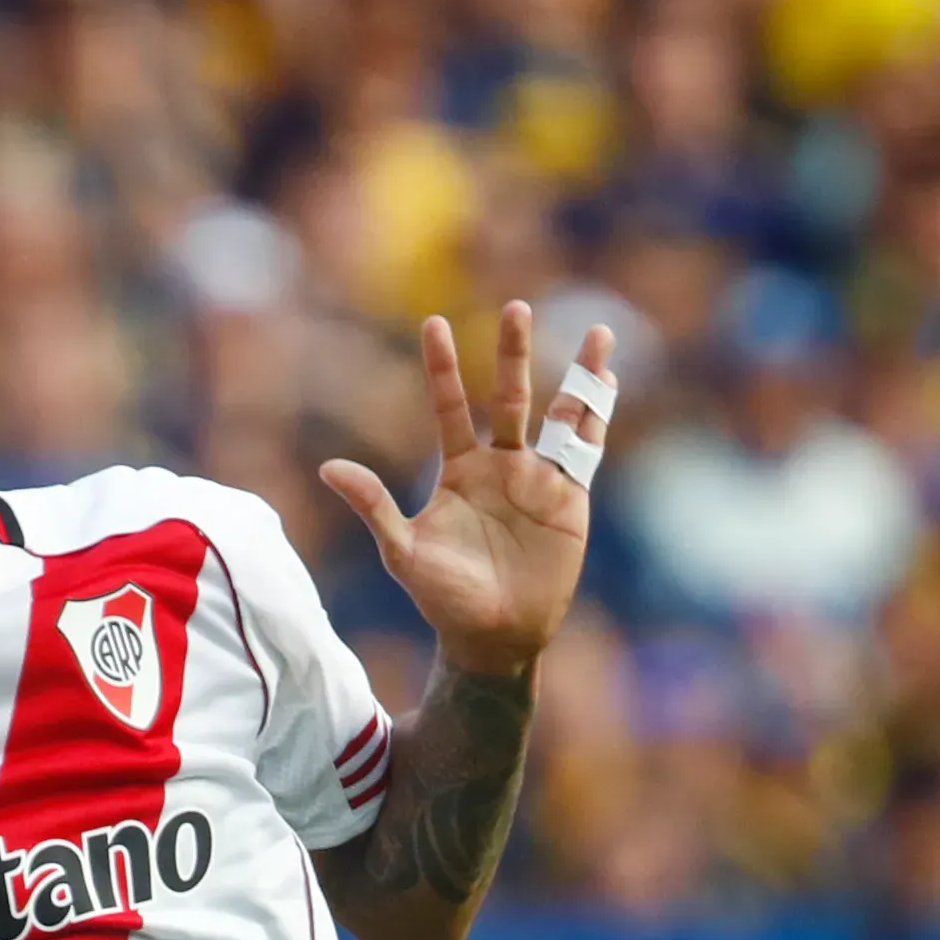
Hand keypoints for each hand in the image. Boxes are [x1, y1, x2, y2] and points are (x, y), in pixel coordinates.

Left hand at [322, 304, 615, 677]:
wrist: (492, 634)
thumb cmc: (442, 595)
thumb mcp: (402, 550)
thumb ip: (373, 506)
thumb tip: (329, 467)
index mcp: (460, 470)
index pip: (451, 407)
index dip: (443, 367)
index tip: (433, 322)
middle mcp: (501, 465)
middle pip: (510, 397)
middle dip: (513, 353)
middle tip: (515, 305)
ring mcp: (540, 479)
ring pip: (561, 416)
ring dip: (579, 377)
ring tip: (597, 332)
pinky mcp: (572, 500)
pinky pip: (589, 451)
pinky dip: (601, 417)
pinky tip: (610, 384)